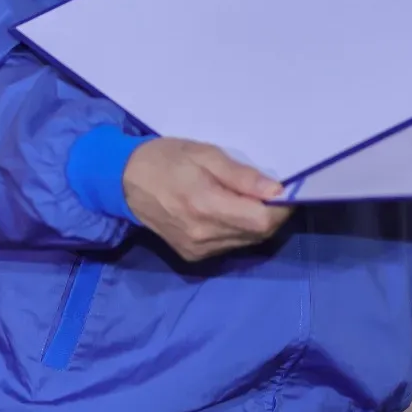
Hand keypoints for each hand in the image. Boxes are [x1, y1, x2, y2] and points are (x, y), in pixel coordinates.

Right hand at [123, 138, 289, 261]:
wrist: (125, 181)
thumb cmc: (167, 159)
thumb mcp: (206, 155)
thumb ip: (242, 176)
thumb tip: (276, 190)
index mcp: (205, 206)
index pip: (262, 220)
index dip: (281, 208)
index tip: (287, 190)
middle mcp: (202, 235)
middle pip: (258, 234)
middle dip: (272, 214)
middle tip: (270, 191)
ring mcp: (197, 249)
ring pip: (247, 242)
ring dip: (256, 223)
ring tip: (248, 199)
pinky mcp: (192, 256)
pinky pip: (230, 245)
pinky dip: (239, 230)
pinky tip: (230, 211)